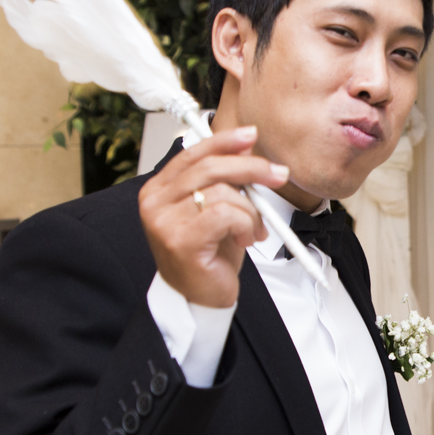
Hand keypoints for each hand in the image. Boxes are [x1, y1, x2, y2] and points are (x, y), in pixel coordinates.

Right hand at [137, 128, 289, 308]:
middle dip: (251, 168)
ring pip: (223, 192)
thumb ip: (225, 179)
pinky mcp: (181, 240)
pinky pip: (226, 215)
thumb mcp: (219, 209)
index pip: (193, 153)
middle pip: (210, 167)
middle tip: (278, 174)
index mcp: (159, 189)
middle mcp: (155, 202)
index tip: (251, 135)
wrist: (199, 299)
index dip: (224, 141)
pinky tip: (243, 239)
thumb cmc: (208, 255)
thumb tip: (246, 145)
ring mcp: (164, 221)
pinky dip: (245, 224)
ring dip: (250, 211)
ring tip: (252, 230)